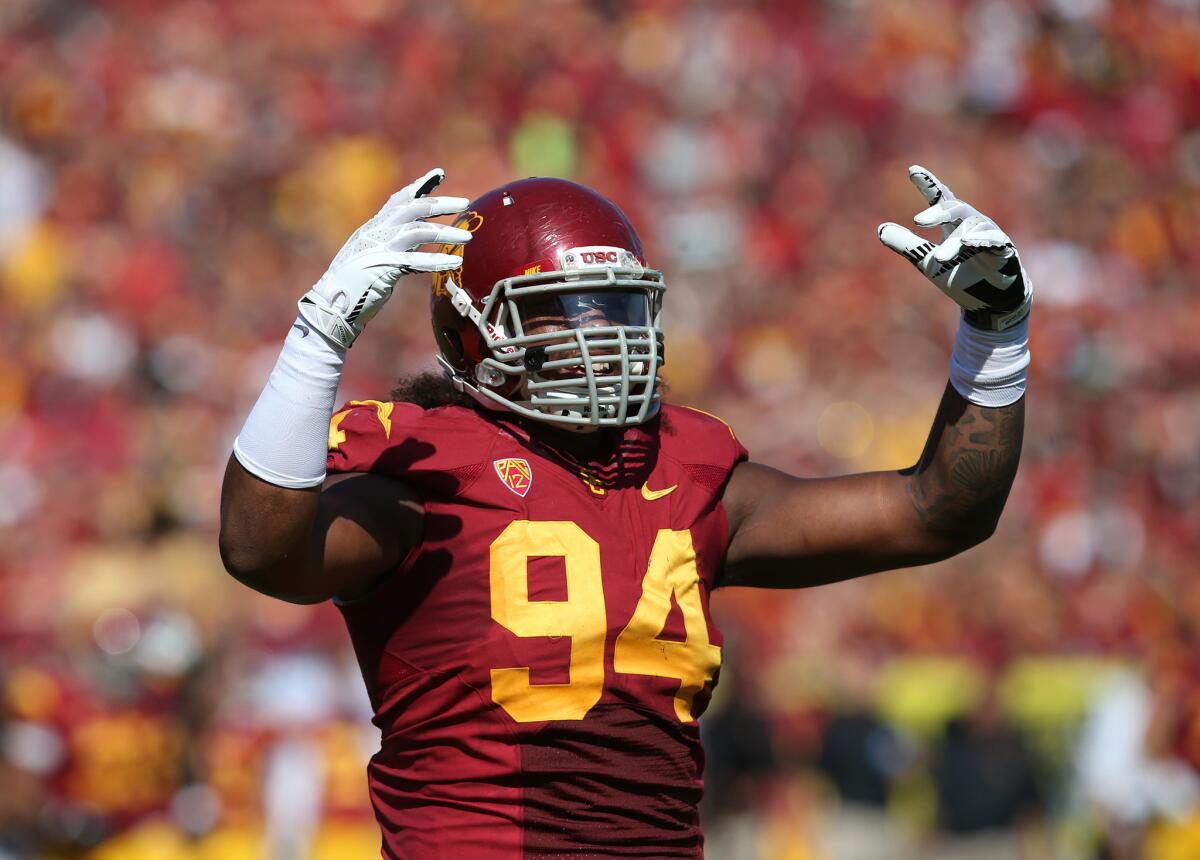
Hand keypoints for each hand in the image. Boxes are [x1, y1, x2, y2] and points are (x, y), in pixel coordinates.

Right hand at [298, 168, 471, 348]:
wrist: (331, 305)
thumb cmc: (354, 285)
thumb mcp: (374, 256)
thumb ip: (395, 243)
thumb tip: (419, 235)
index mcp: (373, 227)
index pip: (399, 200)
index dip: (420, 185)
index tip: (439, 174)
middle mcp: (376, 232)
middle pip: (413, 208)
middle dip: (440, 203)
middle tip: (465, 202)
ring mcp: (379, 248)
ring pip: (418, 231)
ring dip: (445, 233)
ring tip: (468, 238)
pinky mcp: (383, 267)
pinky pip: (415, 262)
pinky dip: (436, 261)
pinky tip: (454, 262)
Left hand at [878, 166, 1031, 330]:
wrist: (987, 303)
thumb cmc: (959, 276)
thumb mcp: (926, 261)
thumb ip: (907, 245)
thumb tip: (880, 229)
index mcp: (953, 224)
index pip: (940, 198)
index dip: (928, 184)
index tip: (912, 170)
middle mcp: (971, 224)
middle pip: (956, 208)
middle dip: (939, 212)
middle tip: (918, 221)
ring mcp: (989, 235)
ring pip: (972, 229)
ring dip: (956, 242)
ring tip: (939, 256)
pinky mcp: (1004, 250)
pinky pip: (995, 241)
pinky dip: (983, 240)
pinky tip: (969, 242)